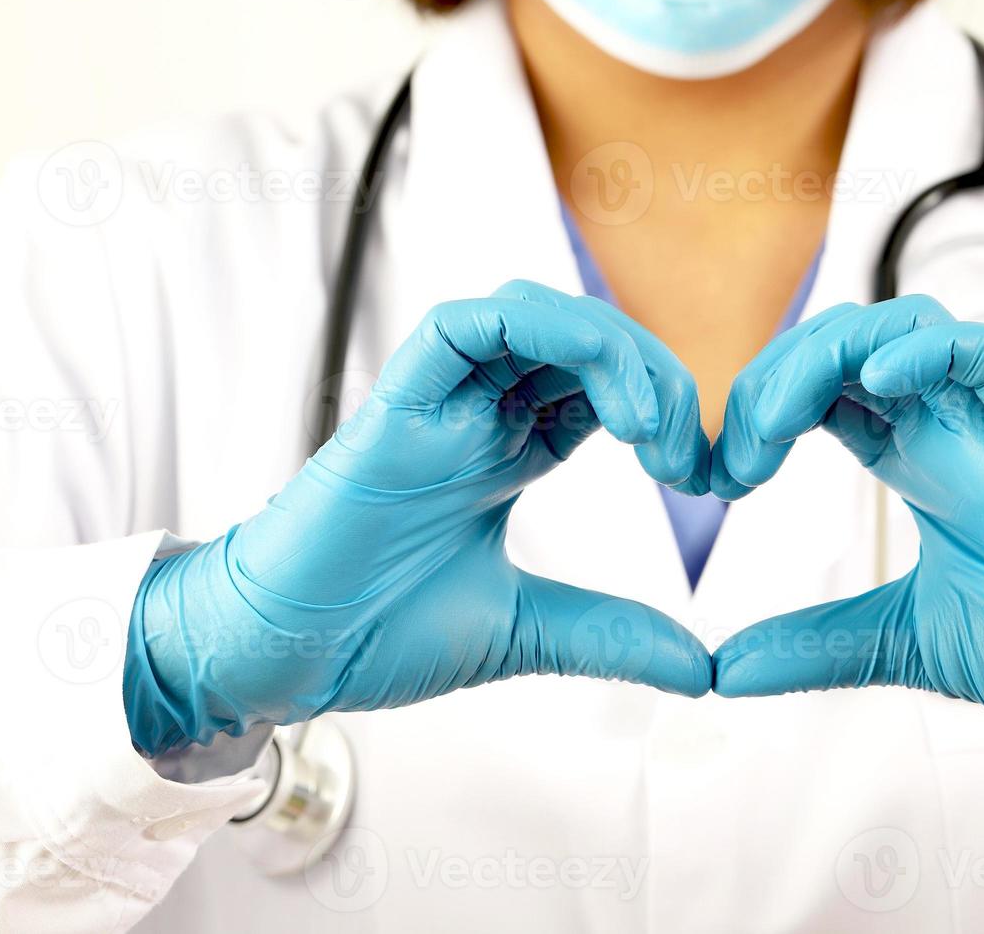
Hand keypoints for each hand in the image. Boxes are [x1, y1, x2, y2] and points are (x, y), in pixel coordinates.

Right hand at [125, 281, 712, 755]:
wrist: (279, 657)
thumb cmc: (373, 631)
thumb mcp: (524, 633)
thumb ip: (609, 637)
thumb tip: (701, 668)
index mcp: (506, 452)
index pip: (601, 386)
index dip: (663, 407)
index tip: (705, 475)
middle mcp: (476, 415)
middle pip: (581, 340)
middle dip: (654, 376)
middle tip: (687, 455)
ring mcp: (435, 406)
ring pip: (530, 315)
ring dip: (609, 348)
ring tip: (648, 425)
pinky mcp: (392, 409)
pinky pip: (457, 329)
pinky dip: (532, 331)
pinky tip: (590, 385)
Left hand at [711, 297, 983, 759]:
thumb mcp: (897, 640)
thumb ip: (814, 646)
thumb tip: (725, 670)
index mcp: (915, 457)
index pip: (823, 386)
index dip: (761, 408)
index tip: (720, 478)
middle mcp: (949, 428)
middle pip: (849, 343)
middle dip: (773, 379)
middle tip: (736, 459)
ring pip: (911, 325)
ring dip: (828, 353)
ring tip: (780, 421)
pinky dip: (932, 352)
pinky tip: (876, 379)